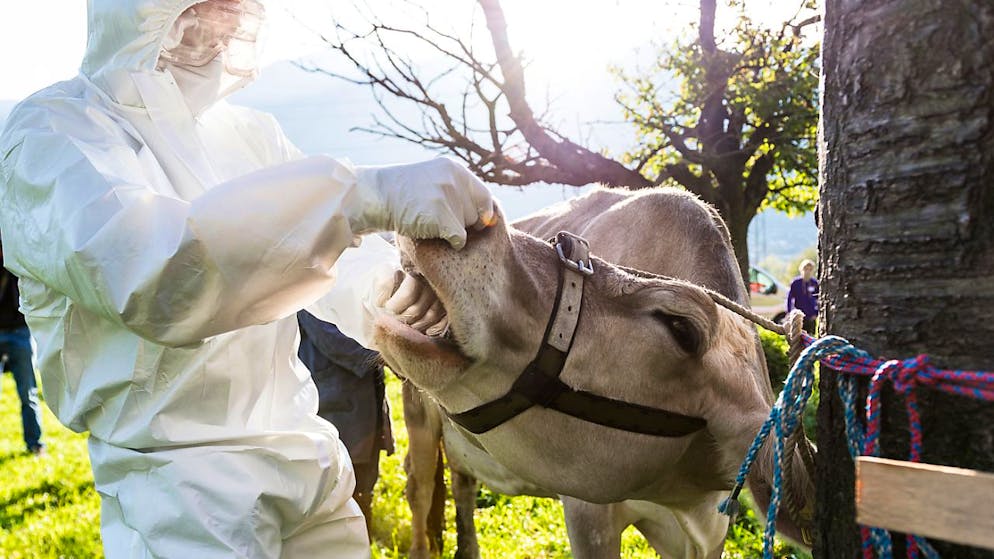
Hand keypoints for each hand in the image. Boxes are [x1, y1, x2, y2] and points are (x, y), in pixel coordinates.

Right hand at [351, 157, 494, 248]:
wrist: (377, 196)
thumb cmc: (403, 194)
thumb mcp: (433, 179)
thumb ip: (458, 190)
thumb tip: (490, 217)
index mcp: (455, 169)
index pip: (485, 196)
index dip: (482, 213)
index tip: (475, 223)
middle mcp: (455, 179)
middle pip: (476, 214)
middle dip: (463, 222)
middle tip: (438, 220)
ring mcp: (448, 197)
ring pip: (468, 227)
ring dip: (454, 231)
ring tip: (430, 223)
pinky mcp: (442, 216)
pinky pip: (460, 239)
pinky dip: (451, 243)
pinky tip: (434, 235)